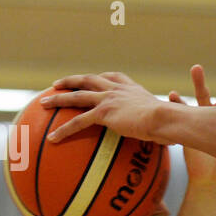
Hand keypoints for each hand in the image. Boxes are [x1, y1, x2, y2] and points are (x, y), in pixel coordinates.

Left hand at [42, 71, 168, 144]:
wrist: (164, 118)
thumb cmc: (171, 122)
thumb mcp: (167, 119)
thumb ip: (163, 125)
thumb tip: (173, 138)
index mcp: (131, 89)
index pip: (112, 77)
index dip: (101, 77)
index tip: (94, 77)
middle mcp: (117, 90)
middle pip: (88, 80)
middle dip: (71, 80)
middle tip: (57, 83)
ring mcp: (108, 99)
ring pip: (76, 96)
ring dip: (58, 99)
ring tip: (43, 103)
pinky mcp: (103, 113)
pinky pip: (78, 122)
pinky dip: (64, 129)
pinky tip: (52, 138)